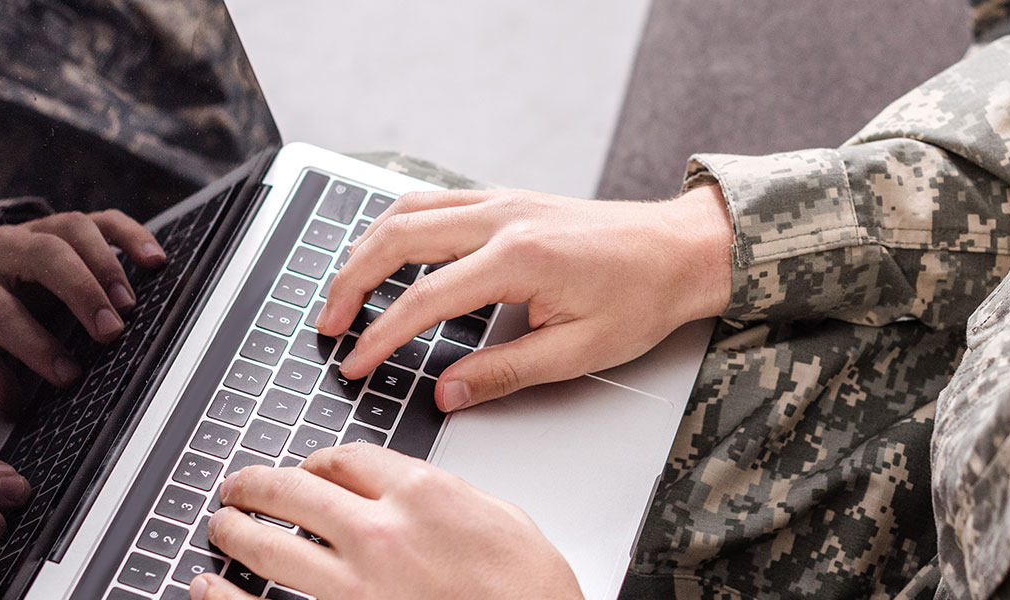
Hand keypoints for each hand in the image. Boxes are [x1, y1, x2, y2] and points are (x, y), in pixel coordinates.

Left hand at [0, 210, 165, 416]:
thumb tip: (12, 402)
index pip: (2, 310)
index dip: (36, 345)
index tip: (68, 376)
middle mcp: (0, 248)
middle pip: (45, 255)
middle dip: (82, 292)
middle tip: (110, 331)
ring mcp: (36, 230)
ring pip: (75, 229)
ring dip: (108, 266)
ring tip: (129, 304)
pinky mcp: (66, 225)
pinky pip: (103, 220)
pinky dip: (132, 236)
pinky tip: (154, 260)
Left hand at [190, 444, 581, 599]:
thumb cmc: (531, 591)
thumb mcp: (500, 519)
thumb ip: (445, 497)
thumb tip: (411, 492)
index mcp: (422, 494)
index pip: (345, 459)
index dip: (316, 462)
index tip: (307, 470)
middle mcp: (380, 533)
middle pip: (294, 491)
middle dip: (256, 486)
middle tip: (239, 488)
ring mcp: (354, 587)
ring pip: (269, 546)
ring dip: (235, 532)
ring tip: (222, 527)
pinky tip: (208, 588)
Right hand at [316, 186, 732, 410]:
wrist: (682, 250)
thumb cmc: (643, 297)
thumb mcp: (579, 352)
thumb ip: (505, 373)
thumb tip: (448, 394)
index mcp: (518, 258)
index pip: (425, 299)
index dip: (381, 337)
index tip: (354, 364)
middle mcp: (502, 218)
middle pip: (397, 239)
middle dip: (350, 283)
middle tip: (328, 326)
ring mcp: (502, 202)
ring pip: (408, 211)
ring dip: (365, 249)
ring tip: (342, 291)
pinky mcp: (507, 200)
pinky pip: (434, 203)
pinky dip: (396, 227)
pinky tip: (384, 252)